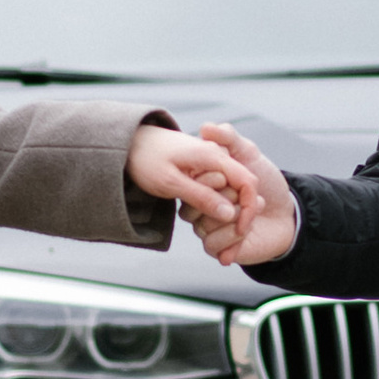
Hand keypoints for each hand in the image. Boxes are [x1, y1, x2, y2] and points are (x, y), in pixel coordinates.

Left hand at [126, 120, 252, 238]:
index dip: (249, 210)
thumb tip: (230, 215)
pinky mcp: (203, 167)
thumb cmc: (145, 160)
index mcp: (214, 156)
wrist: (129, 141)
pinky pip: (219, 187)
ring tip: (213, 232)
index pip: (248, 184)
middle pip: (242, 188)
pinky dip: (215, 203)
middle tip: (225, 237)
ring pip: (231, 190)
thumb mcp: (170, 183)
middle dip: (239, 213)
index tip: (240, 231)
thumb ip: (201, 197)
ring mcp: (211, 160)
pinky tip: (204, 218)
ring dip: (226, 211)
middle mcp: (218, 155)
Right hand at [179, 120, 298, 268]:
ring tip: (253, 211)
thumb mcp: (249, 153)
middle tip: (245, 196)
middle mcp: (198, 205)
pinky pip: (211, 244)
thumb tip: (205, 127)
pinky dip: (233, 236)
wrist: (287, 212)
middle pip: (194, 205)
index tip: (231, 177)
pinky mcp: (215, 246)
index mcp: (201, 182)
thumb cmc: (266, 181)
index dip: (214, 179)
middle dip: (228, 198)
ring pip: (203, 225)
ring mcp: (205, 227)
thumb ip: (228, 137)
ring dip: (234, 217)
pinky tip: (247, 230)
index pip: (193, 181)